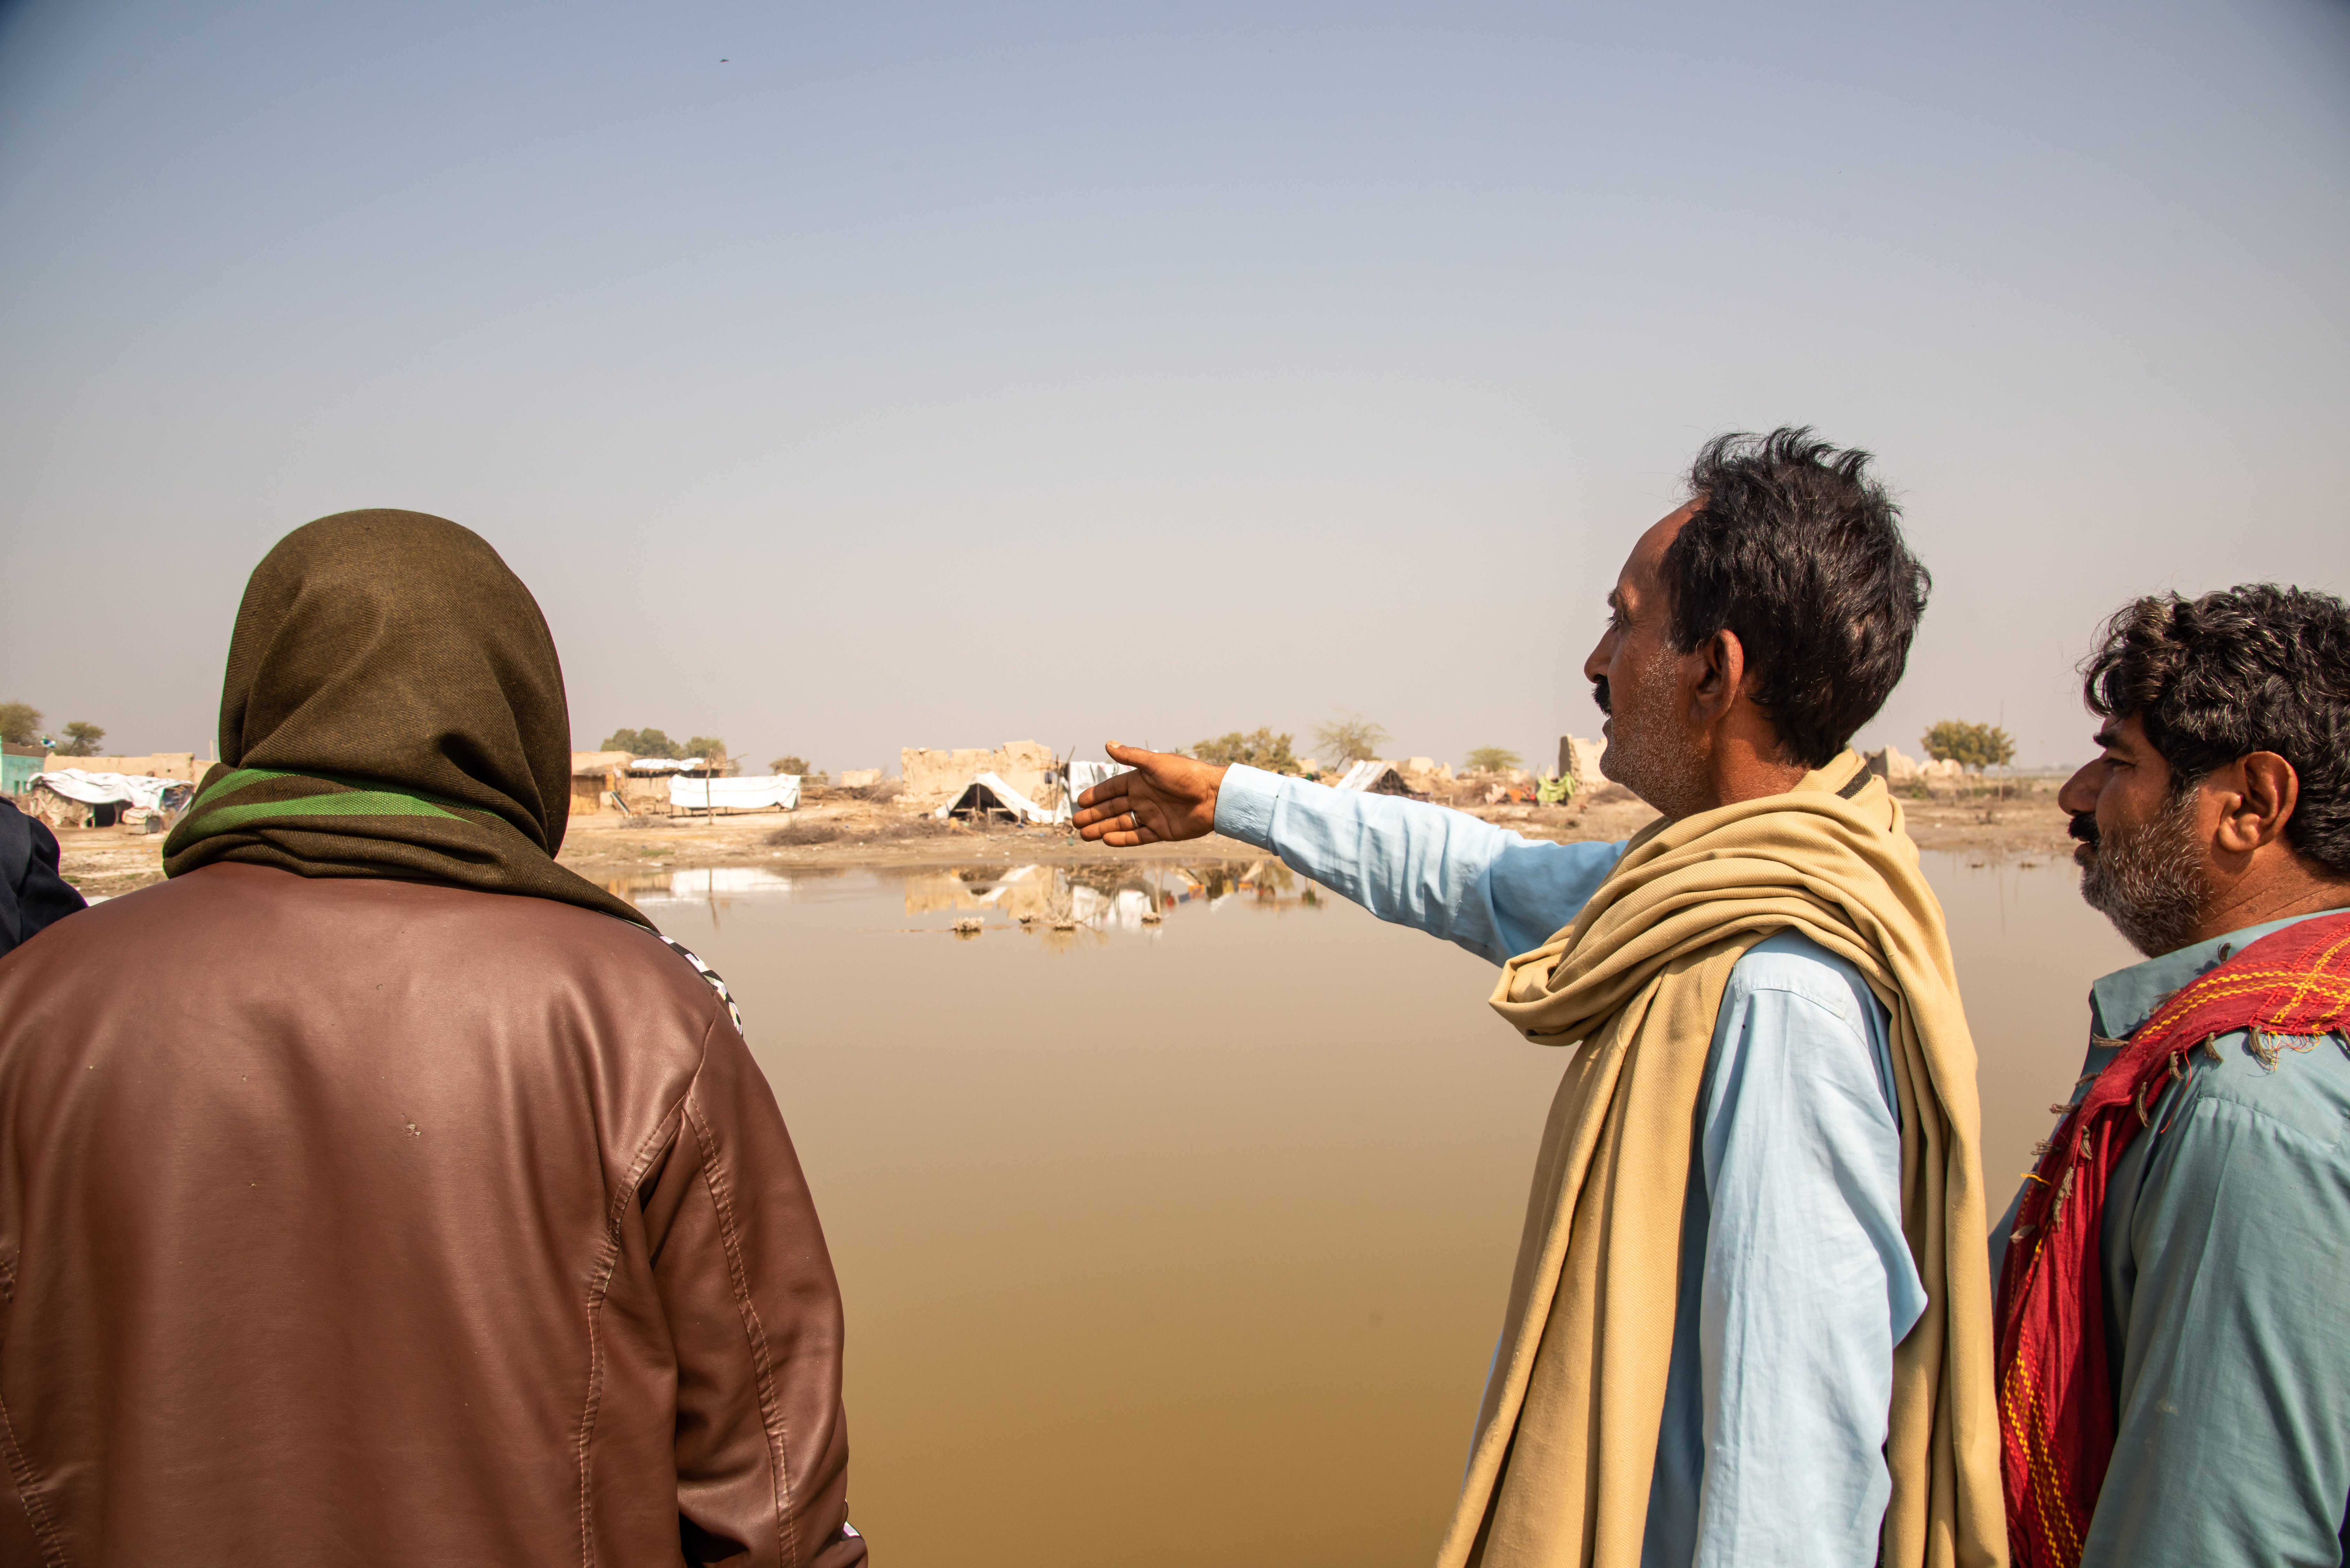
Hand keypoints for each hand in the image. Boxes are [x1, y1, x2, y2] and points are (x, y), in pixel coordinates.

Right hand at [1073, 742, 1227, 845]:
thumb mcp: (1156, 763)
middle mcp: (1144, 798)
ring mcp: (1152, 815)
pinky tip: (1107, 840)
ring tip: (1084, 835)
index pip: (1112, 789)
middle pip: (1113, 808)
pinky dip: (1122, 839)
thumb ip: (1131, 756)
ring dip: (1103, 828)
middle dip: (1094, 815)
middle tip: (1075, 823)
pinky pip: (1138, 836)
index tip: (1080, 801)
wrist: (1214, 796)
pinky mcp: (1162, 831)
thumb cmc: (1187, 775)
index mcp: (1141, 780)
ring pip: (1121, 823)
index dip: (1096, 795)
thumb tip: (1108, 744)